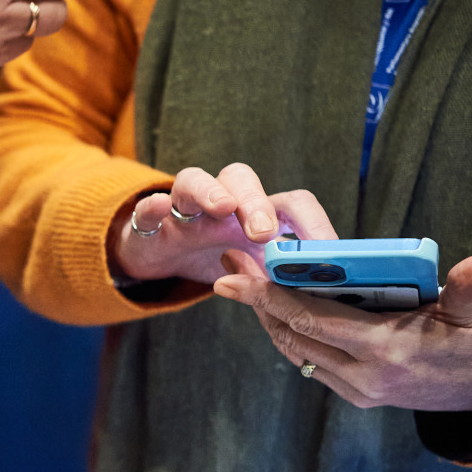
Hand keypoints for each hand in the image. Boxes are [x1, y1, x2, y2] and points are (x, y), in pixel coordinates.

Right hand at [110, 163, 338, 285]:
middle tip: (264, 233)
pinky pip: (146, 209)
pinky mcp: (149, 224)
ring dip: (210, 190)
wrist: (161, 263)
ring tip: (222, 207)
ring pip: (195, 180)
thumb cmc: (215, 261)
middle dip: (257, 203)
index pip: (289, 203)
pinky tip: (158, 208)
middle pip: (242, 179)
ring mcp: (184, 208)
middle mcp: (223, 201)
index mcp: (257, 213)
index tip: (325, 252)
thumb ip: (278, 280)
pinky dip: (151, 206)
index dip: (311, 223)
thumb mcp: (252, 274)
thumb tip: (317, 292)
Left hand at [213, 252, 471, 412]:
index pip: (314, 319)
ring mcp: (359, 390)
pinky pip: (311, 363)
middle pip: (294, 336)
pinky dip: (289, 336)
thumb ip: (468, 288)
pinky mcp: (358, 395)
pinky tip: (273, 310)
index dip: (273, 296)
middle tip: (228, 270)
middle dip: (257, 303)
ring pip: (297, 352)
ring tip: (241, 284)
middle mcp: (365, 377)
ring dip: (267, 320)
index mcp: (387, 350)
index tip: (240, 275)